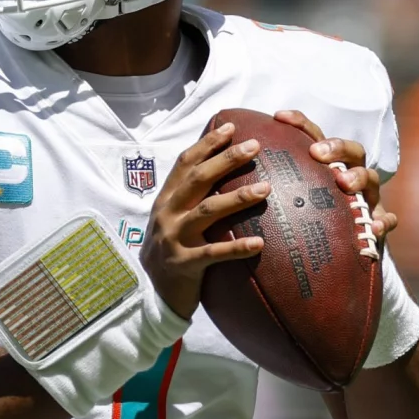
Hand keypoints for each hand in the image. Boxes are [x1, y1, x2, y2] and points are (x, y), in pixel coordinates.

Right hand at [140, 121, 267, 318]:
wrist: (151, 293)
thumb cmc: (172, 250)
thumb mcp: (174, 219)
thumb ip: (192, 198)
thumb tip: (223, 173)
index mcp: (166, 199)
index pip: (186, 162)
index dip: (208, 143)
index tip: (231, 126)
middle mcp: (167, 213)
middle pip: (198, 179)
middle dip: (227, 159)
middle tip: (255, 146)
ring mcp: (174, 238)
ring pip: (207, 211)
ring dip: (238, 197)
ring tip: (266, 188)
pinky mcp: (184, 264)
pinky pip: (214, 253)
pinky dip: (237, 248)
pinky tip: (260, 244)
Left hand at [272, 109, 395, 249]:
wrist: (332, 256)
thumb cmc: (302, 222)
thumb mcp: (283, 200)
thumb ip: (264, 182)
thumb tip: (224, 164)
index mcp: (325, 166)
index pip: (314, 135)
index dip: (300, 123)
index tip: (279, 117)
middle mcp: (349, 177)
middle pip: (351, 150)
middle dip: (336, 147)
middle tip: (318, 153)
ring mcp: (366, 199)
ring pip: (372, 179)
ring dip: (360, 178)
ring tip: (344, 184)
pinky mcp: (376, 225)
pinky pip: (385, 220)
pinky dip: (382, 222)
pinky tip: (374, 229)